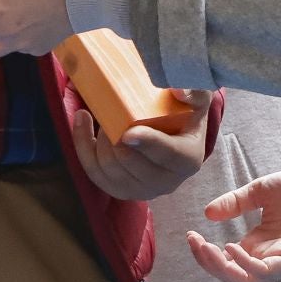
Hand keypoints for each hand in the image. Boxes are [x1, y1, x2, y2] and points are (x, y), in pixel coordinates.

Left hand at [71, 89, 213, 199]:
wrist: (177, 134)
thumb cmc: (187, 111)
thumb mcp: (198, 97)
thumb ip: (193, 91)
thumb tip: (177, 90)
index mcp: (188, 159)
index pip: (168, 154)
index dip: (148, 144)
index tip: (128, 132)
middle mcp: (167, 182)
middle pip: (131, 162)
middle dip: (115, 136)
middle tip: (110, 110)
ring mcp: (142, 190)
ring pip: (109, 168)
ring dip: (100, 139)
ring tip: (102, 116)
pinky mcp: (121, 190)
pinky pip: (94, 172)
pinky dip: (82, 145)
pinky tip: (82, 120)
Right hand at [187, 167, 280, 281]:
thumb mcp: (257, 192)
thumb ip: (234, 203)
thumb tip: (207, 213)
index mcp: (257, 244)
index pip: (227, 261)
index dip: (207, 254)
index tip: (191, 236)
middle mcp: (267, 256)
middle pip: (233, 276)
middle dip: (209, 264)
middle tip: (195, 244)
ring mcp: (280, 258)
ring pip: (247, 279)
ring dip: (223, 268)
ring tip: (207, 248)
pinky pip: (266, 270)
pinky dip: (247, 264)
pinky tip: (232, 248)